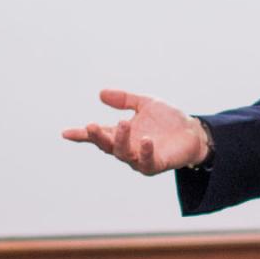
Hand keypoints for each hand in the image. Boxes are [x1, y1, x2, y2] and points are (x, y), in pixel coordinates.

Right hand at [61, 89, 208, 175]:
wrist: (194, 132)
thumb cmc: (168, 120)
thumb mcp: (145, 104)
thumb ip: (124, 99)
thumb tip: (101, 93)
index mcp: (121, 134)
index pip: (98, 135)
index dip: (81, 135)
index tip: (66, 133)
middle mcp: (127, 148)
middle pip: (107, 145)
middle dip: (98, 136)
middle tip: (91, 126)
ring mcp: (140, 158)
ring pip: (124, 154)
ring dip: (121, 140)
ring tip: (123, 124)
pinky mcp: (156, 164)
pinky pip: (147, 162)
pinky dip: (145, 151)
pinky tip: (145, 140)